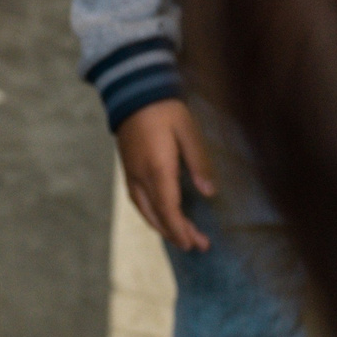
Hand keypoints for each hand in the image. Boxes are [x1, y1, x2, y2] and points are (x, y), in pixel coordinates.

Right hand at [116, 98, 215, 251]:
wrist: (133, 91)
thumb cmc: (164, 109)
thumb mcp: (188, 131)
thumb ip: (199, 162)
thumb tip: (209, 193)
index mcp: (157, 168)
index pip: (168, 209)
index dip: (180, 230)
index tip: (194, 244)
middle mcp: (141, 175)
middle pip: (157, 215)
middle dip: (175, 233)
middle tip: (196, 245)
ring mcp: (131, 173)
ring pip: (144, 210)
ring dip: (162, 226)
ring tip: (179, 237)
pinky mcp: (128, 168)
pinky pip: (137, 200)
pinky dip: (150, 214)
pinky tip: (160, 216)